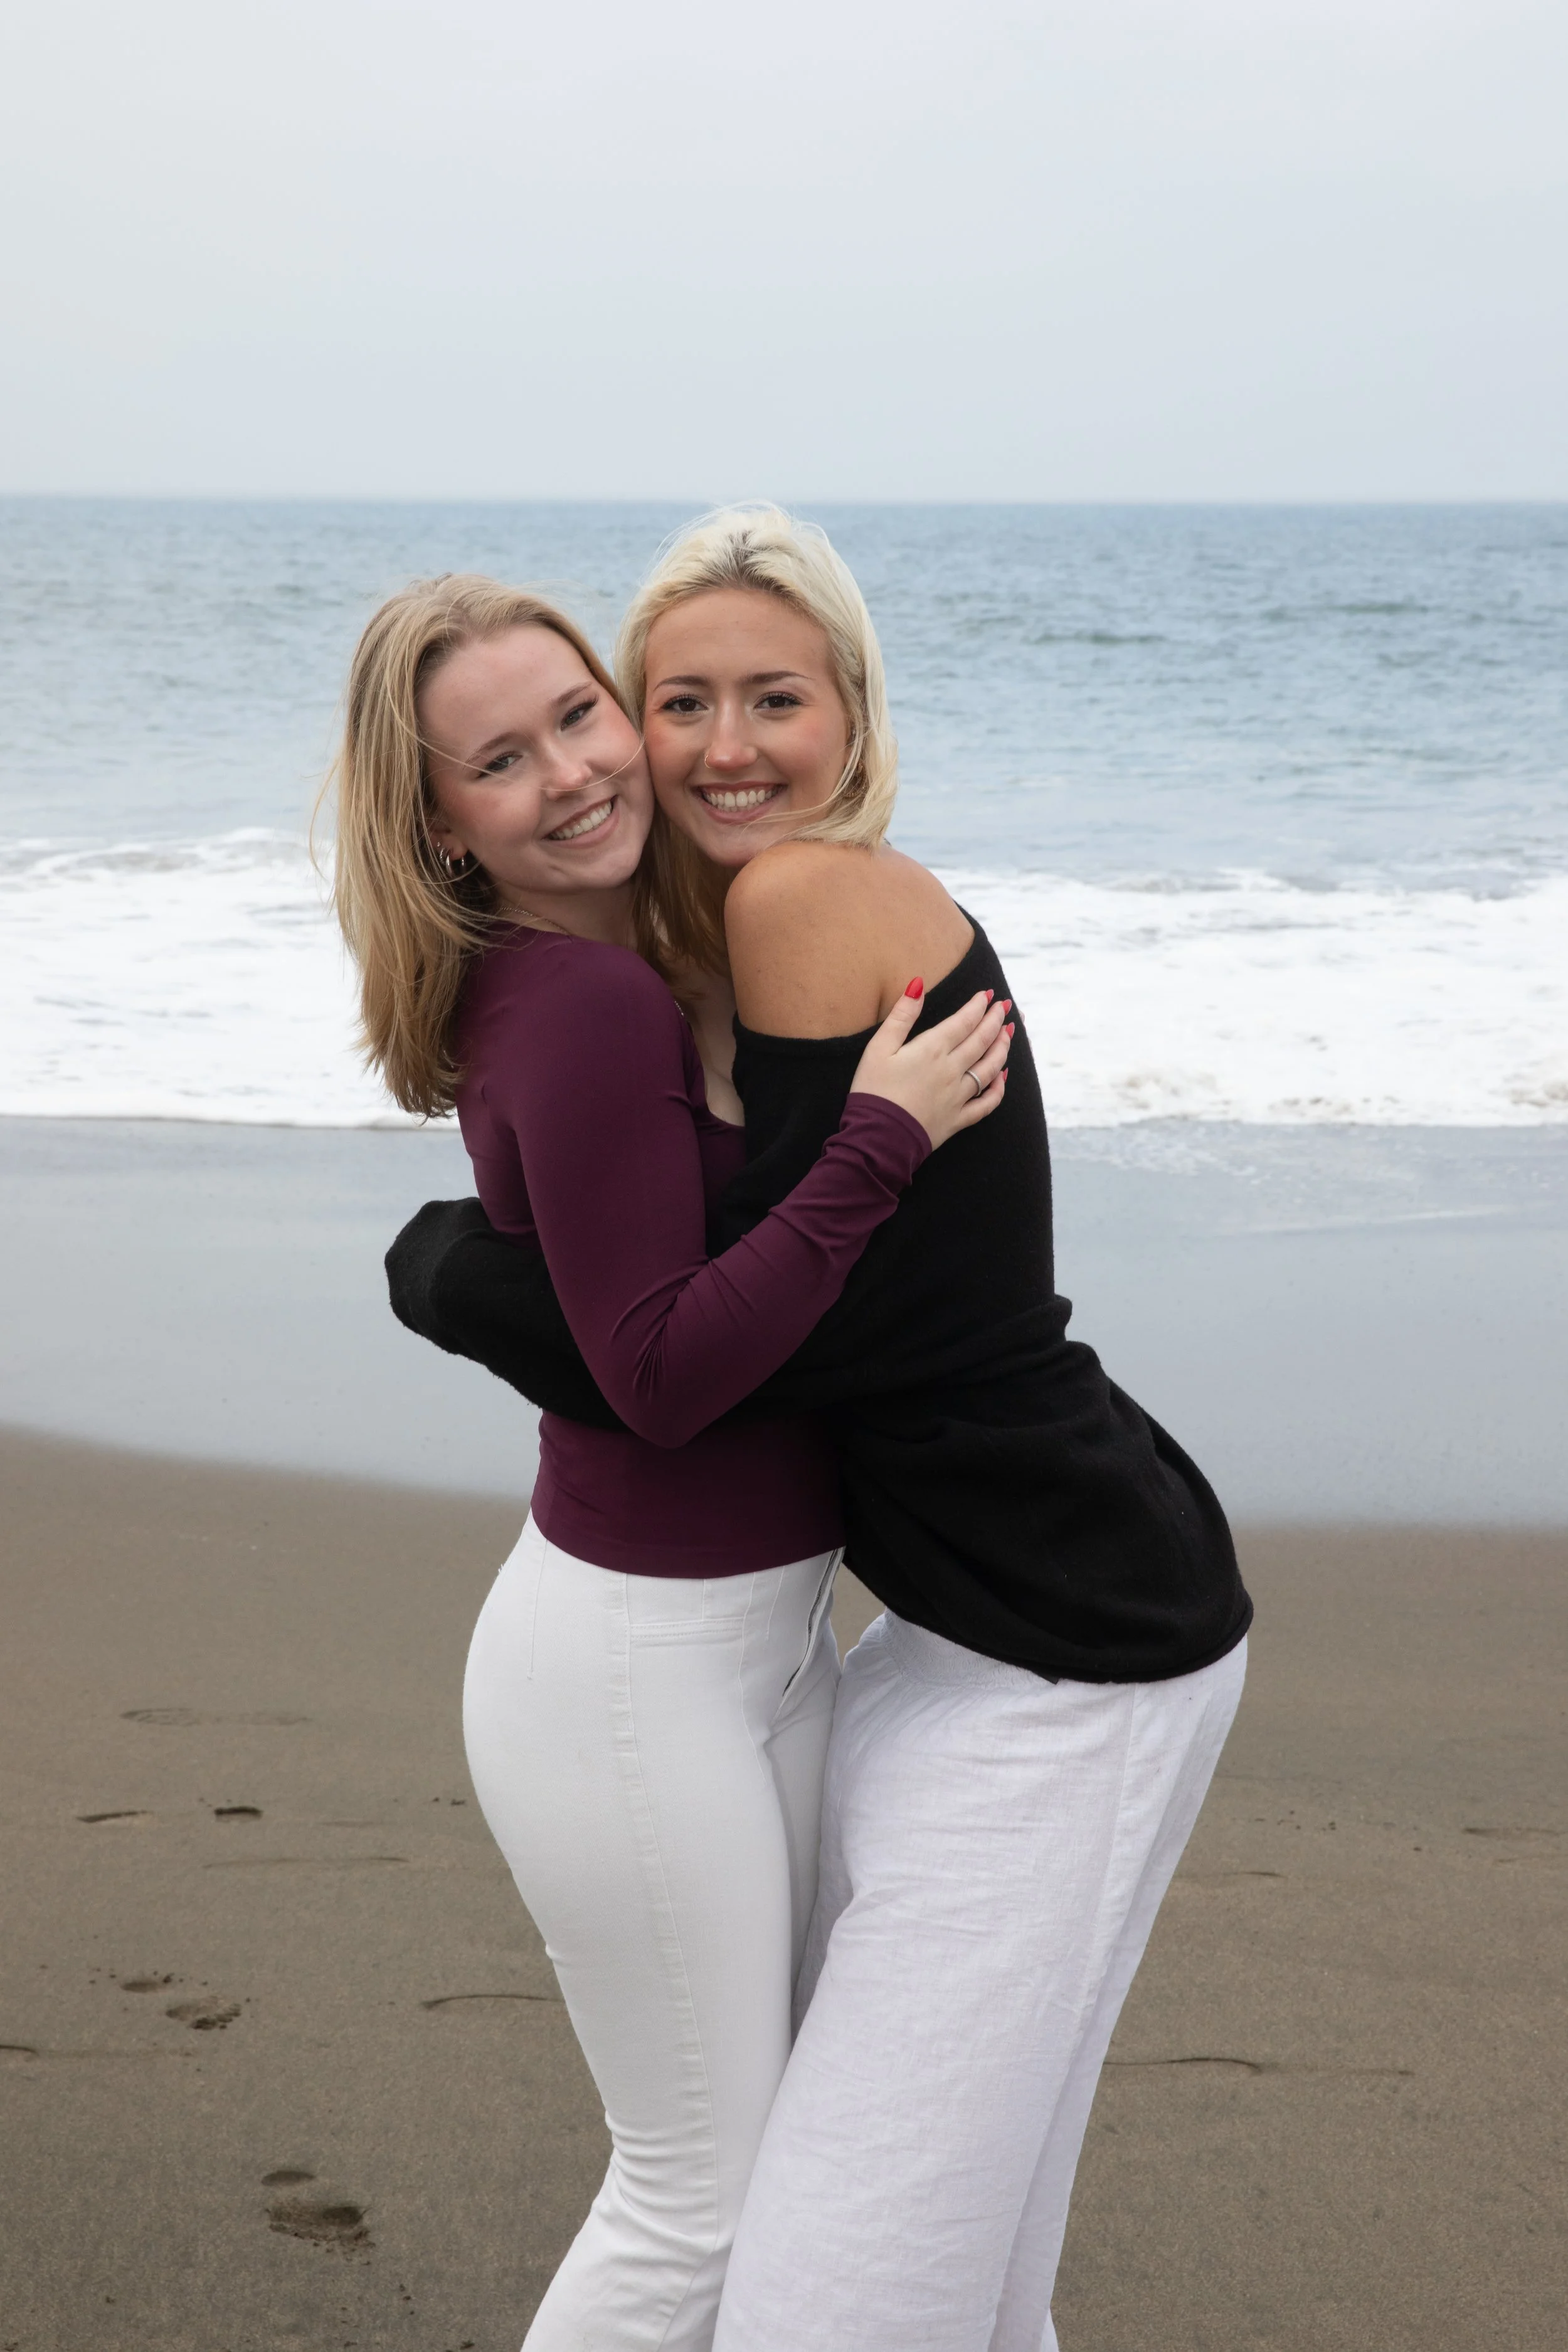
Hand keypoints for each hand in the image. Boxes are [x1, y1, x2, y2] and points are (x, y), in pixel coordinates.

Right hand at [848, 982, 1011, 1148]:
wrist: (877, 1139)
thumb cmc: (873, 1091)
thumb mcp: (878, 1047)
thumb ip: (901, 1015)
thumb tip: (918, 984)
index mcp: (932, 1050)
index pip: (964, 1021)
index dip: (978, 1005)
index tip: (989, 994)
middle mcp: (952, 1070)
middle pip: (981, 1041)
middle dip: (995, 1021)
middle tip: (1006, 1007)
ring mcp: (958, 1096)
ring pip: (990, 1068)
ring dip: (1002, 1048)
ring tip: (1008, 1033)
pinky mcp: (958, 1119)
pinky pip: (986, 1104)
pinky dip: (998, 1090)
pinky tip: (1003, 1078)